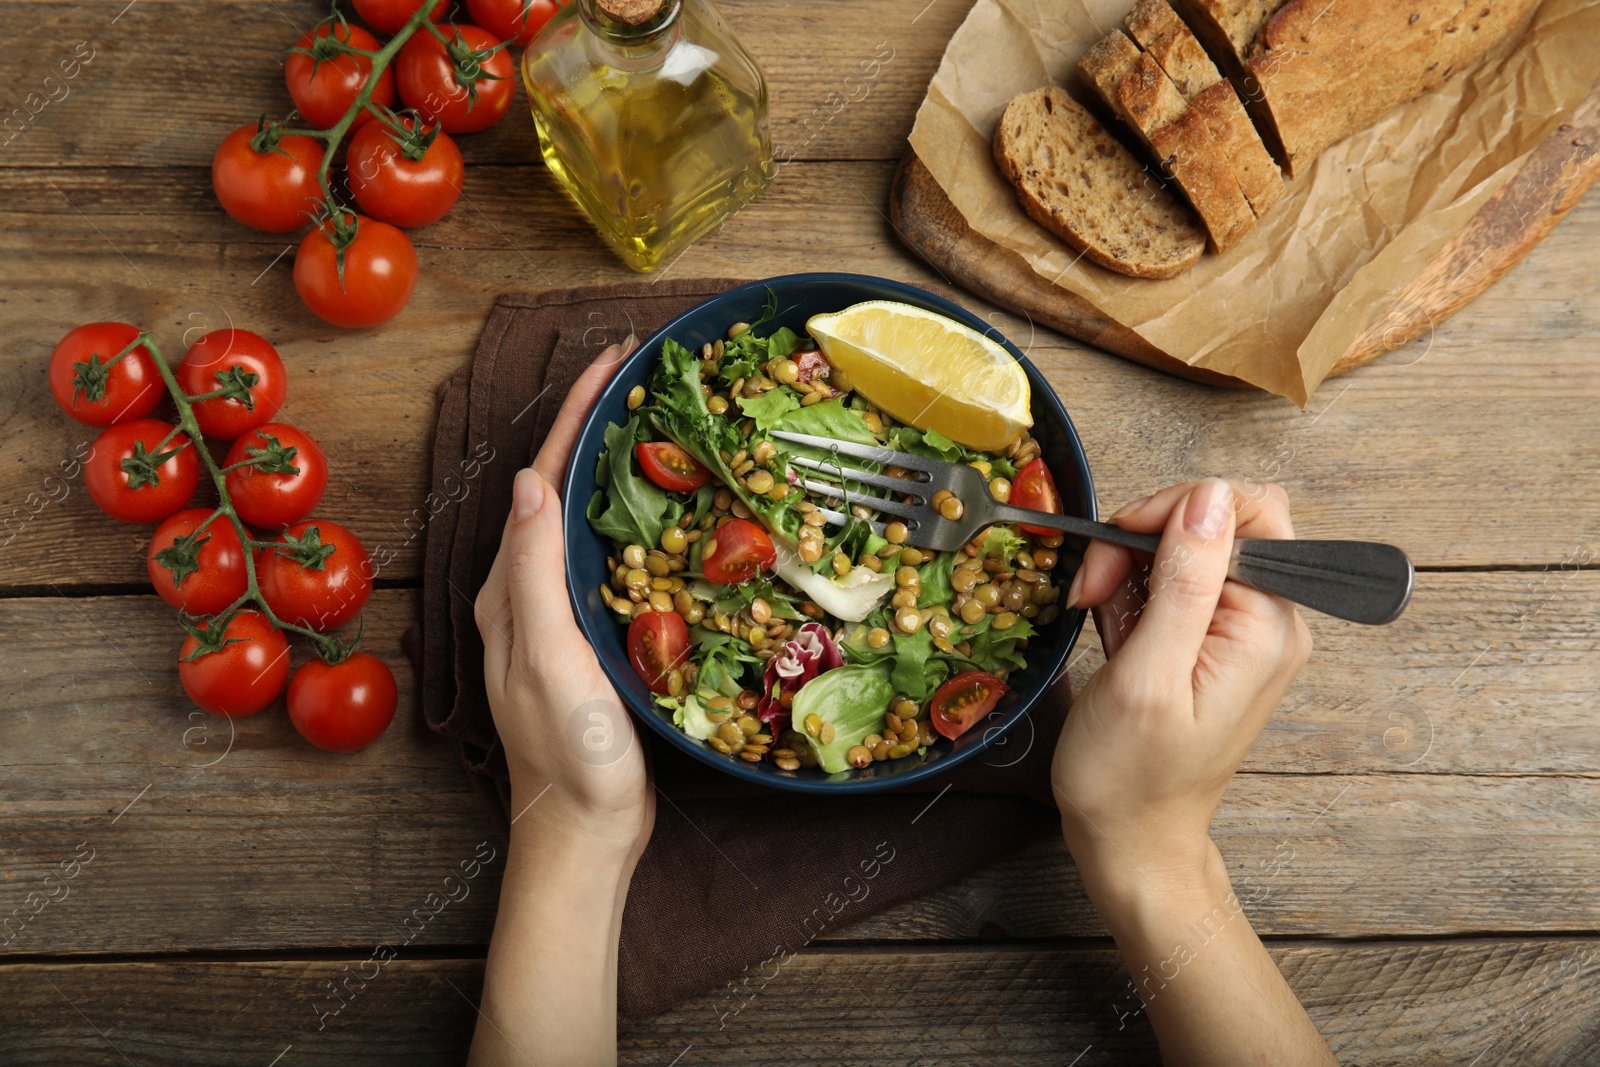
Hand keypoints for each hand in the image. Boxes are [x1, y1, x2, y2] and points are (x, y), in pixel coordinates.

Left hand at [473, 337, 652, 858]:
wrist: (584, 832)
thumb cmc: (568, 752)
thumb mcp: (547, 655)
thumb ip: (534, 570)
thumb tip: (528, 478)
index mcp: (510, 588)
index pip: (542, 479)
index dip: (576, 414)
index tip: (613, 360)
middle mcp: (529, 593)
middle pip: (564, 490)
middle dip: (600, 428)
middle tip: (649, 381)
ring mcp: (562, 618)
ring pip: (592, 523)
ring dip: (622, 470)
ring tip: (668, 427)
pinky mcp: (595, 640)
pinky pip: (616, 562)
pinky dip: (644, 524)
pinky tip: (679, 518)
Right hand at [1051, 479, 1312, 883]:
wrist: (1131, 842)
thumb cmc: (1132, 779)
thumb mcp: (1146, 676)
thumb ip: (1183, 582)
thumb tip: (1209, 498)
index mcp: (1268, 627)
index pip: (1247, 508)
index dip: (1177, 509)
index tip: (1121, 543)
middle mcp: (1268, 622)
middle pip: (1214, 522)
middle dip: (1142, 538)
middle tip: (1095, 586)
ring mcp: (1241, 632)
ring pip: (1186, 548)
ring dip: (1129, 566)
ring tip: (1097, 613)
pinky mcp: (1212, 642)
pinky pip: (1174, 583)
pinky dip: (1132, 593)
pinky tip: (1111, 630)